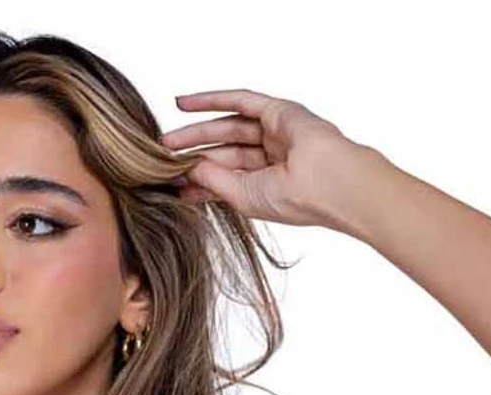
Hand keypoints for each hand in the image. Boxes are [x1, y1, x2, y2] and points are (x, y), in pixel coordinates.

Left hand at [160, 88, 366, 227]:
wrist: (329, 182)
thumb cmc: (293, 199)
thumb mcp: (241, 195)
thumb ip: (212, 180)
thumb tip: (187, 170)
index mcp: (262, 185)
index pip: (223, 178)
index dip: (196, 180)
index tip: (169, 183)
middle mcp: (268, 159)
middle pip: (222, 151)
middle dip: (191, 153)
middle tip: (161, 157)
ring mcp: (274, 134)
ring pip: (227, 127)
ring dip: (196, 129)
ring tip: (166, 138)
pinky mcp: (278, 111)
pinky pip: (241, 100)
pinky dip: (212, 99)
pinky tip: (185, 102)